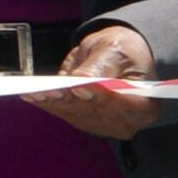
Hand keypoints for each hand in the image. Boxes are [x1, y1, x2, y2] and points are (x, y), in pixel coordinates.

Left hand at [33, 23, 158, 140]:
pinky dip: (48, 103)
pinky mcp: (85, 123)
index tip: (79, 88)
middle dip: (69, 100)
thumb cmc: (122, 51)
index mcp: (145, 105)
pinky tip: (31, 95)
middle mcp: (126, 122)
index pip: (124, 106)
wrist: (119, 58)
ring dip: (53, 103)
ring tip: (33, 92)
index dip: (101, 99)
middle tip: (47, 89)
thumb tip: (81, 80)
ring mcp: (105, 126)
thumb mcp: (114, 50)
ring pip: (75, 115)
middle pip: (95, 113)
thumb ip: (99, 67)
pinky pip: (65, 113)